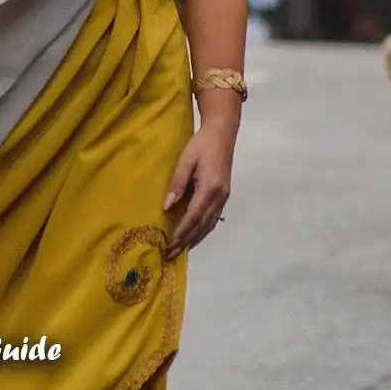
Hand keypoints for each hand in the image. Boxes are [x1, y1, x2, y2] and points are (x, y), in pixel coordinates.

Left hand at [163, 123, 236, 254]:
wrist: (222, 134)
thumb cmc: (201, 145)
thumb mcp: (185, 160)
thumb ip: (177, 183)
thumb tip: (167, 207)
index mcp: (209, 189)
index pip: (193, 217)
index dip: (181, 233)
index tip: (169, 246)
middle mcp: (219, 197)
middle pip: (202, 226)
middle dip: (186, 241)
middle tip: (170, 255)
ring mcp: (223, 198)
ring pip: (209, 225)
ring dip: (194, 238)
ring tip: (180, 249)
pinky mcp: (223, 196)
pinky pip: (212, 218)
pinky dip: (202, 229)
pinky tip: (193, 234)